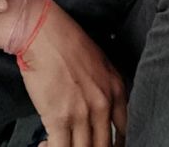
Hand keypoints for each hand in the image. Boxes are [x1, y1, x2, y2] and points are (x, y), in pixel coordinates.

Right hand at [22, 1, 126, 146]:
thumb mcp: (100, 63)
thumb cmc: (67, 42)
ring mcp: (82, 114)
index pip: (125, 132)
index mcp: (116, 90)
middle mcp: (103, 105)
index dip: (115, 145)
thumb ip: (106, 89)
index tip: (103, 145)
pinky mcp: (59, 118)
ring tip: (59, 143)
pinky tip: (45, 144)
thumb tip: (102, 112)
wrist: (44, 32)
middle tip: (77, 143)